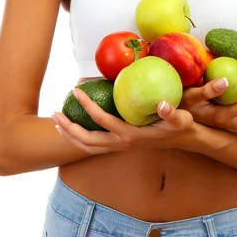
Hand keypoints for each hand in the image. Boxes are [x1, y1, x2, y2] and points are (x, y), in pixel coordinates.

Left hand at [53, 88, 194, 155]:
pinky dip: (79, 138)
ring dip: (70, 135)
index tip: (76, 90)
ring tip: (57, 122)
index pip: (102, 120)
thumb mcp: (180, 118)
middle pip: (86, 140)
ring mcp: (119, 146)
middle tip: (55, 112)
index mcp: (130, 135)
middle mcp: (121, 143)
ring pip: (87, 146)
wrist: (182, 139)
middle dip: (69, 127)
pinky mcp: (119, 145)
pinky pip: (93, 145)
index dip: (87, 105)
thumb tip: (162, 104)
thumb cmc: (180, 125)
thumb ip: (171, 112)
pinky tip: (74, 126)